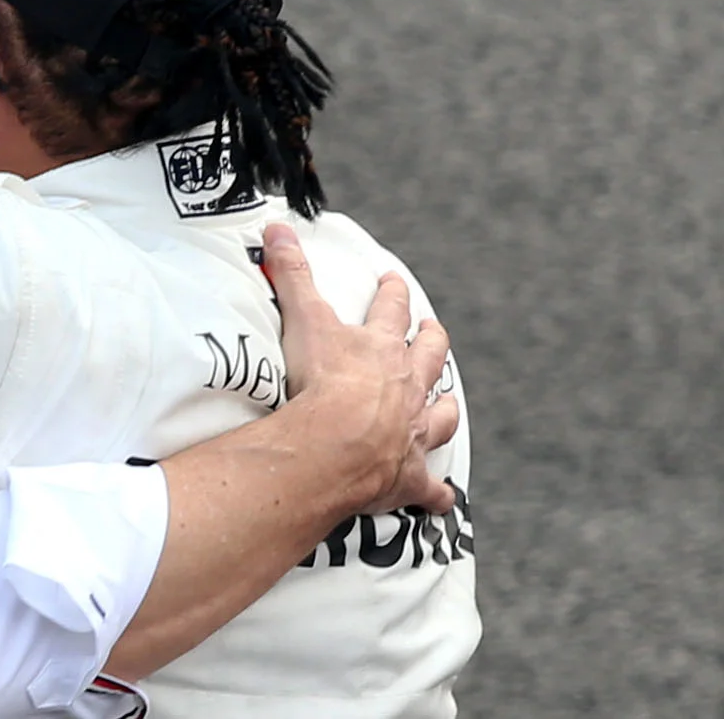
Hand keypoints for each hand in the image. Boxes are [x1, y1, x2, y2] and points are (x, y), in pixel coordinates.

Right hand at [262, 223, 459, 516]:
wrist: (335, 443)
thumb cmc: (323, 383)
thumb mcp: (304, 318)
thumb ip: (291, 274)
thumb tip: (277, 228)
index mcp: (382, 350)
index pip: (392, 312)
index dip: (393, 295)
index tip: (393, 282)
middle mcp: (407, 388)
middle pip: (429, 359)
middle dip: (430, 342)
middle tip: (432, 331)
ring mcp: (412, 432)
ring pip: (440, 416)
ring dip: (444, 409)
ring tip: (447, 405)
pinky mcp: (407, 476)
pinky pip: (429, 488)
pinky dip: (436, 492)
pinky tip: (441, 496)